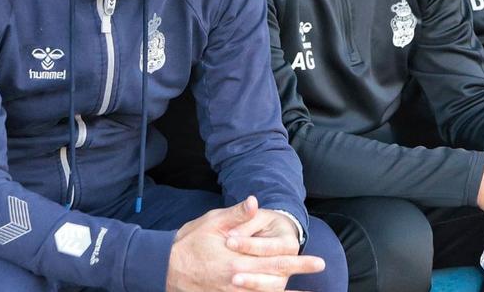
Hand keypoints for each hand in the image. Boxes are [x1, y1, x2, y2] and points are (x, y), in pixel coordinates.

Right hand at [166, 196, 324, 291]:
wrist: (164, 267)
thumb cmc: (188, 243)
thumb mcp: (211, 223)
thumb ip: (235, 215)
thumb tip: (254, 202)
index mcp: (238, 260)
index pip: (275, 261)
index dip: (298, 262)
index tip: (318, 261)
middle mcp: (238, 280)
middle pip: (276, 281)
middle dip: (298, 277)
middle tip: (319, 271)